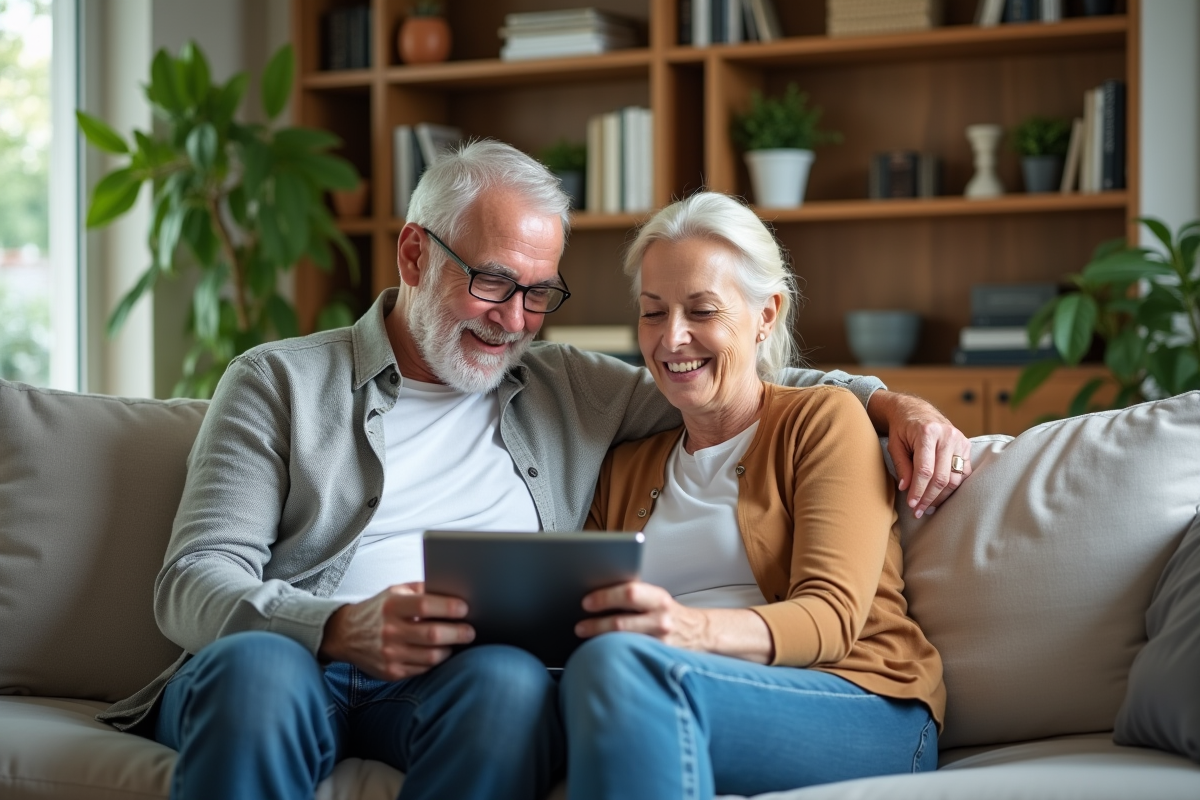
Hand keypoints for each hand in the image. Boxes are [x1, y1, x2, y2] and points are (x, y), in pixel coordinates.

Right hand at [319, 582, 473, 680]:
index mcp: (391, 606)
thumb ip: (422, 590)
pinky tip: (441, 652)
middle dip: (458, 633)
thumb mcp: (395, 591)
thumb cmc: (379, 609)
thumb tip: (455, 590)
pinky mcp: (391, 672)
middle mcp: (389, 631)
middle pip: (433, 634)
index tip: (465, 608)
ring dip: (450, 649)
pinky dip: (436, 661)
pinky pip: (423, 669)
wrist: (346, 634)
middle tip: (471, 631)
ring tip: (457, 642)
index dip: (449, 607)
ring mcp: (389, 654)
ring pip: (432, 656)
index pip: (425, 606)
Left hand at [575, 581, 710, 650]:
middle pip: (622, 621)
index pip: (630, 593)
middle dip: (597, 624)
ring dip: (601, 639)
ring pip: (624, 641)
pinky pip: (631, 654)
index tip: (587, 602)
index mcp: (659, 598)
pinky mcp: (658, 658)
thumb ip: (633, 596)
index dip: (606, 597)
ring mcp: (660, 642)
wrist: (698, 632)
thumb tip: (597, 595)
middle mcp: (661, 619)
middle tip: (579, 625)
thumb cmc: (668, 612)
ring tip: (585, 635)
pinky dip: (614, 651)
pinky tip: (602, 650)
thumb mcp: (655, 598)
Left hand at [868, 391, 972, 517]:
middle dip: (929, 498)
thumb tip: (907, 489)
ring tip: (929, 507)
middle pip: (941, 477)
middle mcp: (947, 435)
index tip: (912, 505)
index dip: (918, 490)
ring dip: (942, 496)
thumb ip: (902, 466)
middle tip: (919, 511)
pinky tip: (941, 496)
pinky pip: (963, 473)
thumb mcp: (895, 444)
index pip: (925, 470)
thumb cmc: (902, 428)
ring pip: (955, 478)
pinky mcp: (966, 445)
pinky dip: (953, 487)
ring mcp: (959, 440)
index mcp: (927, 432)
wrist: (916, 410)